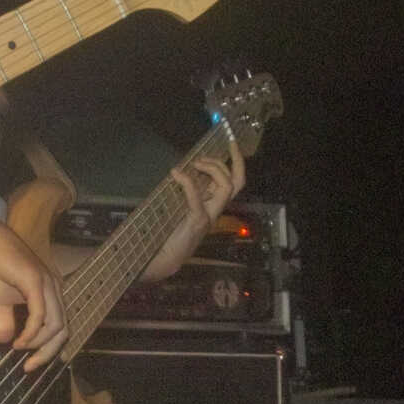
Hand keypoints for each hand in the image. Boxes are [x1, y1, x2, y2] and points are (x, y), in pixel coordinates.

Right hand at [0, 222, 66, 368]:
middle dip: (47, 352)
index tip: (29, 363)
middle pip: (63, 330)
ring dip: (39, 343)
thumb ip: (5, 323)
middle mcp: (55, 289)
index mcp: (51, 293)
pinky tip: (19, 341)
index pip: (59, 327)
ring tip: (20, 348)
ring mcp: (48, 284)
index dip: (48, 349)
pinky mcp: (36, 282)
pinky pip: (41, 315)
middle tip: (29, 366)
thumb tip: (3, 342)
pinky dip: (32, 332)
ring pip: (56, 325)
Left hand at [140, 136, 248, 282]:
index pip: (236, 182)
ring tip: (194, 164)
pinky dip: (187, 181)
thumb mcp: (184, 208)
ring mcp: (209, 216)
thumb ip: (190, 192)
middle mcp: (216, 211)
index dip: (237, 162)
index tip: (232, 144)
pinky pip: (196, 197)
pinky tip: (175, 174)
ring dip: (212, 169)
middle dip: (222, 164)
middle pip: (235, 182)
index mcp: (214, 206)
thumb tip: (185, 170)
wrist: (166, 259)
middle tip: (200, 159)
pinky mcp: (196, 221)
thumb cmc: (172, 234)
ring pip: (226, 187)